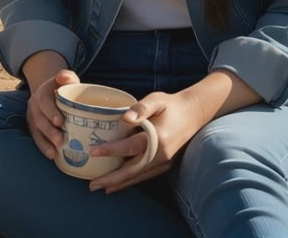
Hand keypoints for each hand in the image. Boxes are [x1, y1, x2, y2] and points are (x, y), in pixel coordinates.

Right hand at [25, 68, 79, 160]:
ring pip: (35, 129)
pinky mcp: (33, 126)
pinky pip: (35, 137)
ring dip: (44, 141)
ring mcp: (32, 116)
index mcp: (43, 91)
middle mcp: (34, 104)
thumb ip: (67, 77)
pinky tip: (51, 155)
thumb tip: (63, 77)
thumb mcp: (67, 79)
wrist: (51, 91)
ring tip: (54, 152)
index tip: (60, 122)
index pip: (44, 101)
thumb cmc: (64, 87)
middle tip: (60, 140)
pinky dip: (42, 146)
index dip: (50, 111)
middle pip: (38, 118)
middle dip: (48, 130)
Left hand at [87, 89, 206, 193]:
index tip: (92, 151)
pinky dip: (131, 180)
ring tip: (101, 187)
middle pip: (133, 170)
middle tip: (92, 185)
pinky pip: (145, 175)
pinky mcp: (165, 164)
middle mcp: (161, 155)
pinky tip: (119, 183)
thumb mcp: (157, 100)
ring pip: (138, 176)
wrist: (195, 114)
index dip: (111, 150)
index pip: (130, 147)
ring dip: (119, 183)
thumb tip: (125, 118)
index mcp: (158, 138)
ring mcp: (164, 162)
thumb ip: (141, 107)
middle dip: (112, 179)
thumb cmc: (172, 104)